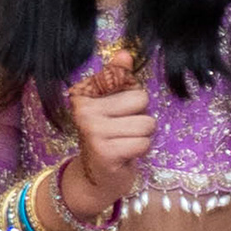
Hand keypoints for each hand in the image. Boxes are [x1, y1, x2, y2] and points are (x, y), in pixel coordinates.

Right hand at [62, 81, 153, 217]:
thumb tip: (125, 53)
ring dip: (142, 136)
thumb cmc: (108, 136)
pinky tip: (124, 155)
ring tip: (124, 143)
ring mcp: (92, 130)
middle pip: (142, 99)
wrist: (95, 177)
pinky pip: (143, 143)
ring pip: (147, 123)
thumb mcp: (112, 105)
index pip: (129, 81)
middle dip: (140, 118)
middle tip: (123, 131)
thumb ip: (118, 78)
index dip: (132, 100)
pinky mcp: (105, 150)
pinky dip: (140, 151)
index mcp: (84, 93)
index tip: (117, 113)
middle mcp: (84, 109)